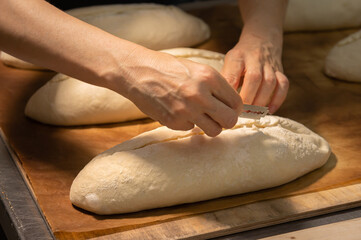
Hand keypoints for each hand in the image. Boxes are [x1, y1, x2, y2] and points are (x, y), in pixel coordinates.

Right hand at [110, 47, 242, 136]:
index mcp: (209, 77)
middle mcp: (201, 95)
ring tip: (201, 118)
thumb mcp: (195, 69)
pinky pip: (191, 128)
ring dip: (210, 126)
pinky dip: (188, 123)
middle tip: (219, 117)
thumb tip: (229, 104)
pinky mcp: (174, 122)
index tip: (229, 109)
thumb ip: (213, 85)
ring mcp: (187, 111)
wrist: (137, 72)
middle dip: (227, 121)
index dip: (235, 108)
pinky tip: (178, 111)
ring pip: (214, 131)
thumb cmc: (166, 67)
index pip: (236, 102)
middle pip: (230, 120)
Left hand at [221, 32, 288, 113]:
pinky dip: (278, 99)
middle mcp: (255, 59)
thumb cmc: (241, 57)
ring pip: (270, 83)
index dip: (231, 91)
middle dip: (247, 98)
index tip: (227, 104)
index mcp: (238, 57)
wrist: (261, 39)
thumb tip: (220, 100)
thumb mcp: (229, 62)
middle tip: (240, 112)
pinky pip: (283, 85)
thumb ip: (226, 78)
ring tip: (252, 113)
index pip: (233, 73)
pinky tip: (269, 110)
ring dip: (261, 100)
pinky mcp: (280, 71)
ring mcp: (269, 65)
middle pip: (254, 78)